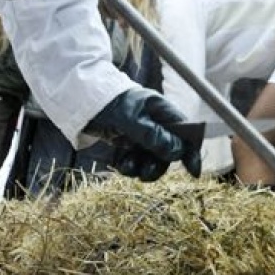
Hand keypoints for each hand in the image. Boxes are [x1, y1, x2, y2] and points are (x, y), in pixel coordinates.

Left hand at [87, 88, 201, 181]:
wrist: (80, 99)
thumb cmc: (107, 103)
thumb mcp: (130, 120)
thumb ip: (153, 136)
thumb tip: (177, 151)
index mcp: (162, 110)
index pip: (185, 132)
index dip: (191, 151)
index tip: (193, 171)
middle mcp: (155, 121)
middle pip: (169, 149)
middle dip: (159, 164)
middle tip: (145, 175)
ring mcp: (142, 131)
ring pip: (152, 157)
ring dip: (142, 167)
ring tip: (127, 169)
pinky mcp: (129, 139)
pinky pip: (138, 158)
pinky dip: (131, 165)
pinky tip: (121, 165)